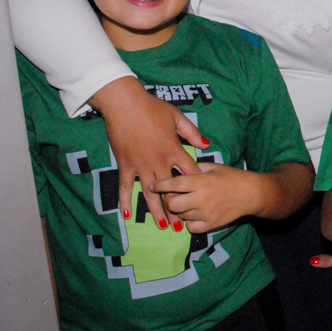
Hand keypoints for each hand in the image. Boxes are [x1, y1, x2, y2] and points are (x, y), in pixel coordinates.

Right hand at [92, 77, 205, 230]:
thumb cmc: (152, 108)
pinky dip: (125, 200)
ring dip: (156, 211)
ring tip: (162, 226)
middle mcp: (159, 161)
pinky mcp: (125, 164)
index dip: (197, 186)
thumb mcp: (177, 117)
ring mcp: (141, 165)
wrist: (125, 104)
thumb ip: (192, 133)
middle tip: (181, 226)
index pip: (190, 172)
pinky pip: (125, 186)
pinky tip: (127, 215)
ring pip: (150, 194)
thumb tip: (206, 145)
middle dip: (177, 209)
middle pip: (171, 191)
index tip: (203, 199)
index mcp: (174, 150)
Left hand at [152, 162, 258, 233]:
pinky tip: (193, 214)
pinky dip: (188, 222)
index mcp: (202, 182)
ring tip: (185, 203)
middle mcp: (202, 199)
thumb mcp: (213, 167)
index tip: (152, 185)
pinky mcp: (211, 225)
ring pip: (181, 216)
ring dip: (179, 210)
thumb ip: (194, 168)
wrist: (251, 194)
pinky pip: (191, 227)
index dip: (160, 185)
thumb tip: (175, 169)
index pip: (175, 184)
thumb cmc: (231, 177)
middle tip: (171, 196)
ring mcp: (206, 214)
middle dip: (167, 200)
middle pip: (173, 204)